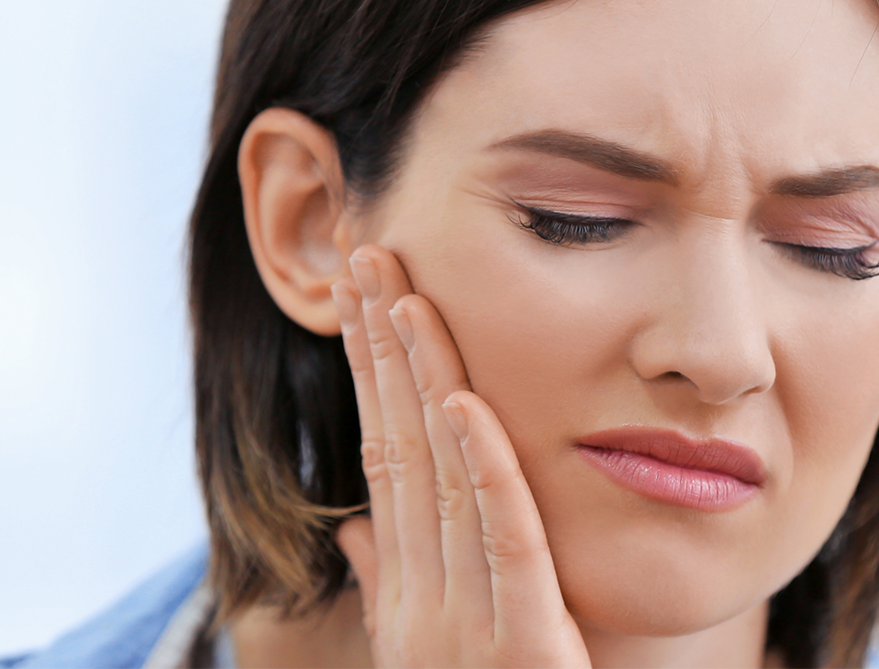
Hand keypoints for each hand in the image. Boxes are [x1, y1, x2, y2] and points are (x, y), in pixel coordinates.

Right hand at [329, 245, 591, 668]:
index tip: (364, 292)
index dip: (372, 373)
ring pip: (443, 482)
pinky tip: (469, 407)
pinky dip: (484, 474)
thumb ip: (394, 589)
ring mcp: (463, 629)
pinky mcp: (521, 652)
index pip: (384, 459)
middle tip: (369, 249)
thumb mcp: (440, 654)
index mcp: (408, 599)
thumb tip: (356, 529)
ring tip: (407, 295)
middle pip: (398, 450)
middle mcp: (421, 605)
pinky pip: (503, 547)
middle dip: (381, 349)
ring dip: (423, 383)